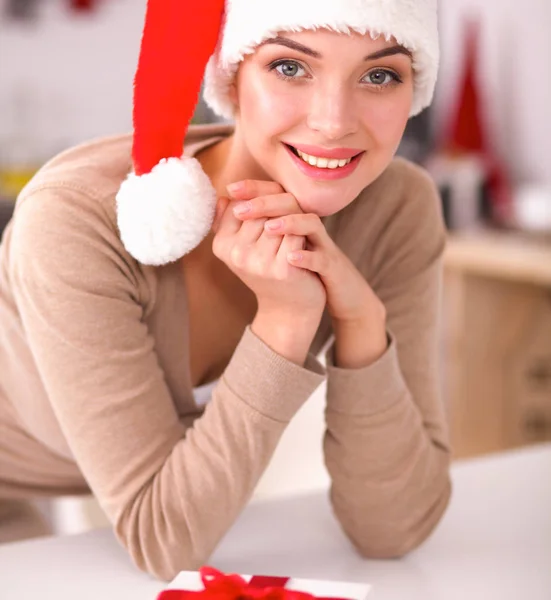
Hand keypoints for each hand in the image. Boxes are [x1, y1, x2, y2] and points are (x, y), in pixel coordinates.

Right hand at [212, 180, 325, 325]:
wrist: (288, 307)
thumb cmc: (267, 269)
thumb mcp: (244, 245)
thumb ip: (231, 220)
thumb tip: (225, 194)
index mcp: (222, 245)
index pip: (240, 203)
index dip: (260, 202)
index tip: (269, 214)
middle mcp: (236, 254)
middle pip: (261, 209)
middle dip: (278, 209)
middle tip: (289, 221)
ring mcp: (258, 263)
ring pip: (279, 219)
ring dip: (293, 220)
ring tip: (296, 232)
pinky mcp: (281, 269)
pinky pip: (296, 234)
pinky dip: (302, 235)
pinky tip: (304, 244)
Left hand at [228, 181, 384, 326]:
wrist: (330, 296)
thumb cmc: (297, 268)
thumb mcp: (274, 247)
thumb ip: (250, 226)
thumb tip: (225, 205)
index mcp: (294, 218)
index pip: (276, 192)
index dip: (254, 188)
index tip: (231, 189)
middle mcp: (308, 226)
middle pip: (291, 202)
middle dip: (265, 203)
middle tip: (241, 209)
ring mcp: (322, 244)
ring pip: (310, 223)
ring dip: (290, 223)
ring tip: (269, 227)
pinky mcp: (332, 266)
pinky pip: (322, 258)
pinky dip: (308, 257)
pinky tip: (292, 258)